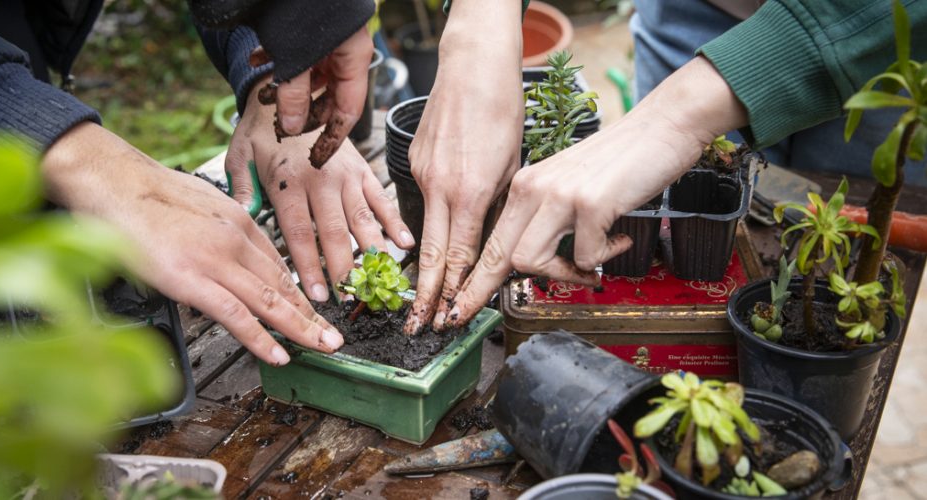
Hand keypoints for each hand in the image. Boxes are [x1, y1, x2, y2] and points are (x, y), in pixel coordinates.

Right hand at [41, 123, 343, 365]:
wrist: (113, 181)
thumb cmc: (143, 192)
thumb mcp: (196, 202)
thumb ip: (215, 229)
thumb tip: (218, 251)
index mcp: (237, 219)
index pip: (277, 262)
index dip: (298, 291)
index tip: (311, 309)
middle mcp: (235, 239)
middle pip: (283, 284)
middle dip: (312, 314)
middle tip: (333, 337)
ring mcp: (216, 260)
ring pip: (270, 301)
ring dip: (300, 329)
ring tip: (322, 348)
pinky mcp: (193, 279)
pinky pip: (237, 315)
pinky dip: (262, 338)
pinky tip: (278, 353)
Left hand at [229, 77, 413, 300]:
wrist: (290, 91)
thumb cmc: (261, 127)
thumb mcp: (239, 155)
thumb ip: (241, 189)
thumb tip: (245, 219)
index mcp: (288, 182)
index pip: (299, 234)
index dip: (308, 267)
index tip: (315, 294)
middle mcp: (319, 179)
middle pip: (333, 233)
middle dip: (341, 269)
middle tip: (348, 298)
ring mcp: (344, 173)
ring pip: (360, 219)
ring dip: (368, 252)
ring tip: (376, 279)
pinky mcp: (361, 167)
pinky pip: (379, 197)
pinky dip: (393, 222)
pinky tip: (402, 244)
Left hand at [255, 28, 373, 166]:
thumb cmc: (299, 7)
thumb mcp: (297, 57)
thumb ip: (294, 94)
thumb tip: (291, 127)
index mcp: (353, 58)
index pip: (348, 111)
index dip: (332, 139)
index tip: (316, 159)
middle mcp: (344, 50)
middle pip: (329, 96)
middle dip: (300, 112)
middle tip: (278, 126)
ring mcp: (327, 39)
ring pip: (309, 76)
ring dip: (285, 88)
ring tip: (263, 96)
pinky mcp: (308, 28)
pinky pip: (295, 53)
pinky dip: (277, 61)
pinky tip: (257, 62)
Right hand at [401, 0, 523, 333]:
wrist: (472, 65)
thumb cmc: (502, 109)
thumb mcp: (514, 167)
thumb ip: (498, 208)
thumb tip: (493, 241)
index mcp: (470, 192)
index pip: (457, 255)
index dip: (451, 291)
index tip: (446, 316)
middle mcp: (439, 187)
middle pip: (429, 253)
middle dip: (424, 294)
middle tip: (416, 325)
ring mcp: (422, 174)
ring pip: (423, 228)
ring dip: (424, 264)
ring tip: (419, 295)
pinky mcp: (415, 161)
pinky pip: (422, 200)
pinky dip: (430, 220)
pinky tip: (436, 229)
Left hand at [439, 57, 749, 328]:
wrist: (661, 128)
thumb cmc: (619, 162)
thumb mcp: (567, 188)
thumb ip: (545, 219)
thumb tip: (532, 263)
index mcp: (525, 186)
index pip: (490, 239)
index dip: (474, 278)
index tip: (461, 305)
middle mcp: (534, 188)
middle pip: (498, 255)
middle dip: (482, 291)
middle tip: (475, 314)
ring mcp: (559, 196)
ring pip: (529, 260)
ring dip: (562, 275)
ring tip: (589, 266)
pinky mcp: (589, 204)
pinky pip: (585, 257)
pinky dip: (605, 257)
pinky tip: (620, 238)